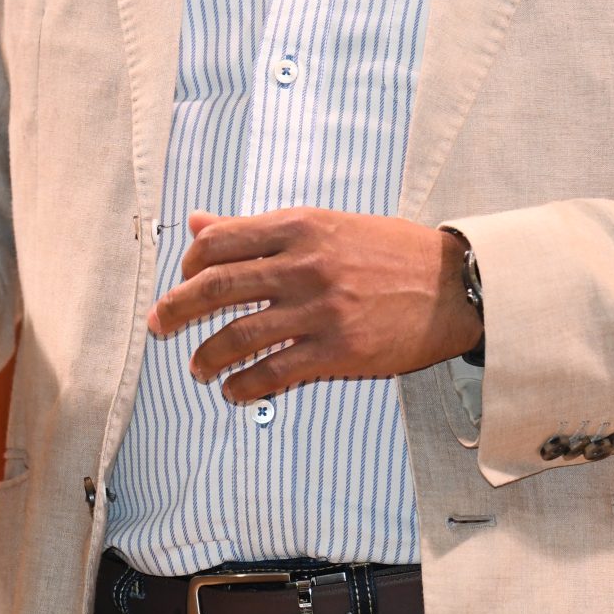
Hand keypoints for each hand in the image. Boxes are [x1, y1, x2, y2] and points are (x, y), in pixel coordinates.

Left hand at [145, 208, 480, 401]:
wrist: (453, 284)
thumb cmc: (389, 250)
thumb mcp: (324, 223)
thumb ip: (259, 227)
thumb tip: (198, 222)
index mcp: (299, 226)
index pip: (219, 241)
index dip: (188, 264)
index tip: (180, 280)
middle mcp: (304, 264)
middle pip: (215, 287)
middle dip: (176, 309)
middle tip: (159, 325)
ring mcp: (320, 309)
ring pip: (237, 335)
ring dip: (206, 356)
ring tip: (198, 369)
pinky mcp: (338, 350)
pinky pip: (273, 372)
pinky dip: (244, 386)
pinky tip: (234, 391)